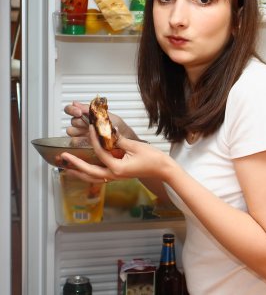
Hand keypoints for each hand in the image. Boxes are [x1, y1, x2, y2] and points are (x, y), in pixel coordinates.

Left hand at [60, 125, 175, 183]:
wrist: (163, 169)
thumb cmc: (152, 158)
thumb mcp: (135, 146)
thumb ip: (118, 140)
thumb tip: (107, 130)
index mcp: (118, 168)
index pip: (100, 152)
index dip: (94, 138)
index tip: (90, 126)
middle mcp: (114, 175)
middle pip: (89, 172)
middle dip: (75, 165)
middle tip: (62, 158)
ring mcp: (116, 177)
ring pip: (92, 178)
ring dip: (79, 173)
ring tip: (67, 168)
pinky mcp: (118, 175)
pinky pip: (100, 176)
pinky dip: (89, 173)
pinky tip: (84, 169)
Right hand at [64, 100, 133, 138]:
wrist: (124, 138)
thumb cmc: (117, 125)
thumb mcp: (106, 115)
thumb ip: (90, 109)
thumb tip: (75, 102)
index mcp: (86, 114)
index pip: (70, 109)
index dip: (72, 110)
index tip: (79, 112)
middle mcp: (82, 123)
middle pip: (72, 121)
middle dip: (79, 121)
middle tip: (88, 123)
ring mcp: (82, 133)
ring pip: (71, 131)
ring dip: (79, 131)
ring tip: (91, 132)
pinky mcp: (83, 143)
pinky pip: (74, 142)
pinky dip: (80, 140)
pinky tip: (89, 140)